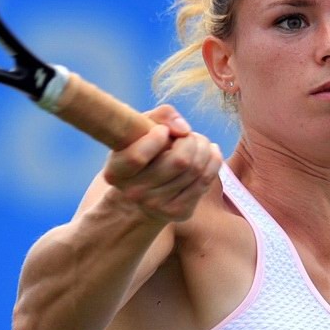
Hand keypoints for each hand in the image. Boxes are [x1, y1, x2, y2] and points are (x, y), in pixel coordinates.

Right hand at [102, 105, 221, 223]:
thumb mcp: (140, 129)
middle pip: (180, 160)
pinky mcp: (179, 213)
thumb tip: (184, 130)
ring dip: (203, 148)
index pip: (138, 157)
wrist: (144, 193)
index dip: (157, 138)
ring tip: (198, 142)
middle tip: (188, 135)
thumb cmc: (143, 150)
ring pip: (196, 169)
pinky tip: (208, 152)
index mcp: (116, 172)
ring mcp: (157, 206)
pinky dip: (213, 160)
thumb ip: (159, 116)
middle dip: (191, 140)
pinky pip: (206, 180)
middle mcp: (134, 193)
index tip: (162, 131)